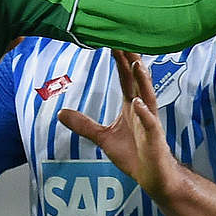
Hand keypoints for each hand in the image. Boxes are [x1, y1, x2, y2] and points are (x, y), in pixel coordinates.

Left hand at [57, 50, 175, 194]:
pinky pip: (151, 124)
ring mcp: (150, 123)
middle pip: (137, 81)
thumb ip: (84, 124)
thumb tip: (60, 113)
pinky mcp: (155, 139)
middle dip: (131, 61)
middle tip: (125, 38)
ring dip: (142, 81)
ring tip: (137, 63)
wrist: (154, 177)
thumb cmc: (133, 154)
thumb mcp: (103, 138)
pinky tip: (139, 103)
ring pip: (148, 97)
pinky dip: (145, 113)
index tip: (113, 39)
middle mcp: (143, 109)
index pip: (125, 78)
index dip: (119, 60)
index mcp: (131, 106)